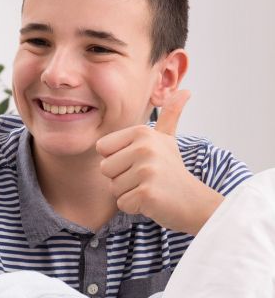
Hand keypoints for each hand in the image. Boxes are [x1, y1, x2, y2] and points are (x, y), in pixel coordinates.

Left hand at [96, 91, 222, 234]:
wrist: (195, 202)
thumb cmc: (172, 171)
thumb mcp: (168, 139)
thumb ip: (170, 115)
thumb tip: (184, 91)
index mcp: (142, 132)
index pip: (102, 148)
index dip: (117, 159)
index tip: (139, 162)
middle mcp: (144, 148)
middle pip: (105, 168)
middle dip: (121, 178)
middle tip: (145, 178)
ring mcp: (146, 171)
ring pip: (113, 187)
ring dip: (128, 193)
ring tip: (149, 187)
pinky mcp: (147, 194)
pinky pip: (122, 203)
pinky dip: (135, 206)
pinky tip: (152, 200)